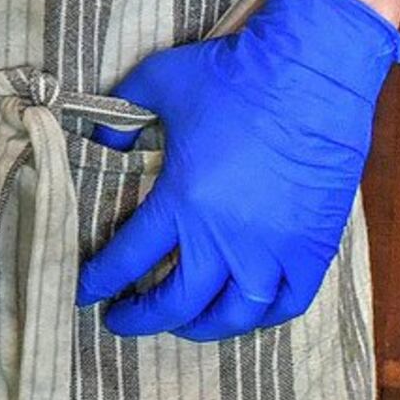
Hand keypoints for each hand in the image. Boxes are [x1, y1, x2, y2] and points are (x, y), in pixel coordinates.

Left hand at [78, 0, 399, 343]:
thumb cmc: (234, 75)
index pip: (128, 258)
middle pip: (177, 303)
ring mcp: (274, 249)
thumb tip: (100, 141)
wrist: (312, 71)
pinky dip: (264, 315)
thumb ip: (120, 116)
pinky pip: (288, 302)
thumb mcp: (158, 83)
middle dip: (143, 318)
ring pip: (234, 315)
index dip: (101, 280)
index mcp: (182, 202)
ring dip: (202, 327)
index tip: (85, 292)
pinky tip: (247, 311)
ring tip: (184, 324)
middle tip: (122, 320)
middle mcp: (225, 238)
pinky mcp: (314, 247)